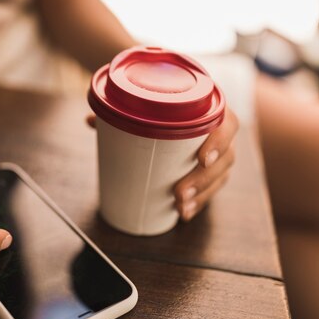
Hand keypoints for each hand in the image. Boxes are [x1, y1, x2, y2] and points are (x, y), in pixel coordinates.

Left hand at [86, 108, 238, 220]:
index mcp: (211, 109)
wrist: (177, 109)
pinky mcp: (213, 170)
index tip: (202, 159)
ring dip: (202, 195)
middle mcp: (220, 132)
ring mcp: (220, 153)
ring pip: (221, 176)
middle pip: (226, 157)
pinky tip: (185, 214)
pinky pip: (213, 188)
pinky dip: (199, 202)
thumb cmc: (164, 105)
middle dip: (203, 179)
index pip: (228, 123)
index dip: (219, 141)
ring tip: (181, 207)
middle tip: (179, 193)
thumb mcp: (146, 105)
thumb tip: (91, 120)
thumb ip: (122, 110)